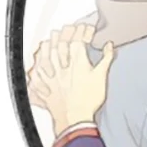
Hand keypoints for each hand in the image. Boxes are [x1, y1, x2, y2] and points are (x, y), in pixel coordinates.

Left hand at [26, 23, 114, 137]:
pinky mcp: (46, 87)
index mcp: (77, 62)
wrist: (75, 119)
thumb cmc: (88, 100)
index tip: (86, 27)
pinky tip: (37, 62)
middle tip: (70, 28)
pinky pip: (37, 73)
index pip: (78, 39)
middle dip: (65, 33)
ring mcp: (52, 76)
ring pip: (47, 55)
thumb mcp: (102, 77)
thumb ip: (106, 59)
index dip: (82, 31)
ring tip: (51, 37)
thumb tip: (109, 46)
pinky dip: (36, 65)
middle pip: (60, 43)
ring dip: (49, 44)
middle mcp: (62, 66)